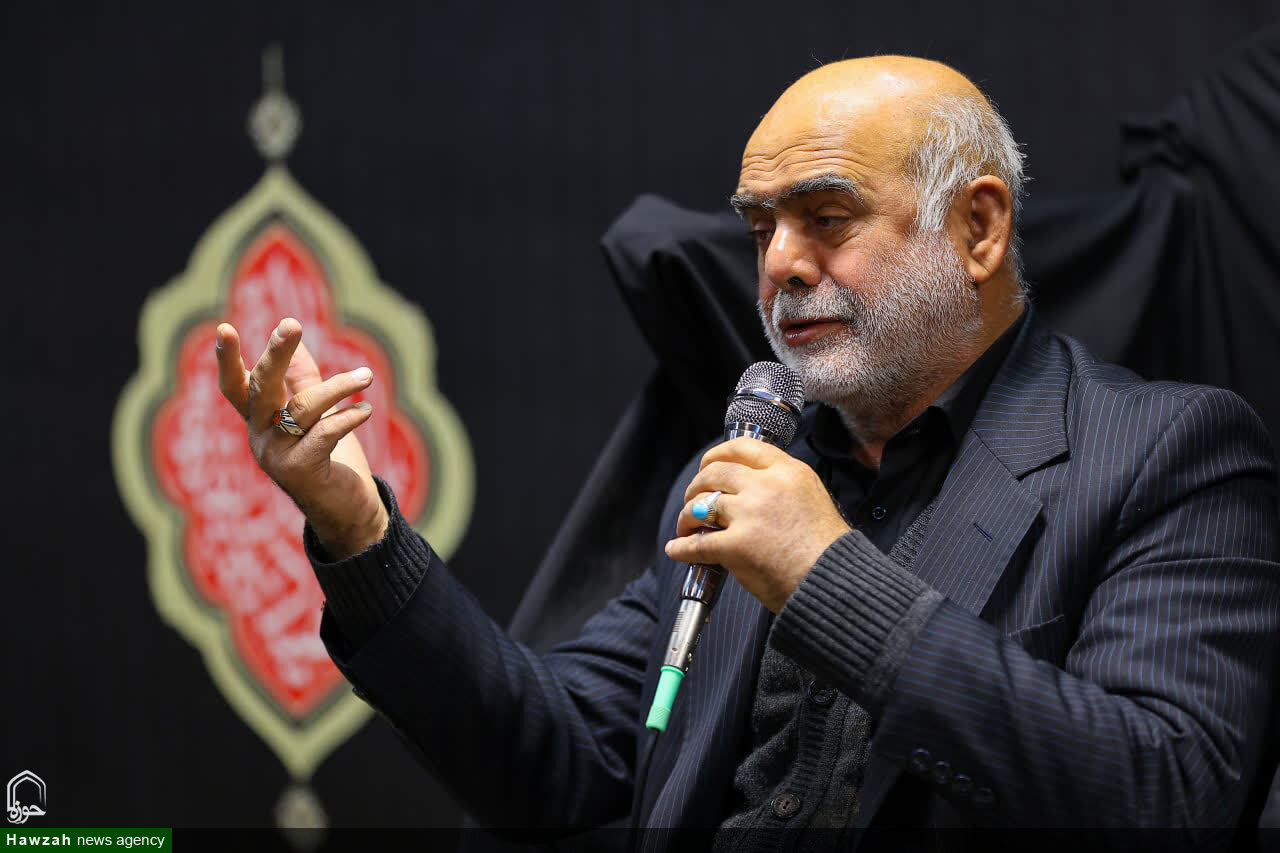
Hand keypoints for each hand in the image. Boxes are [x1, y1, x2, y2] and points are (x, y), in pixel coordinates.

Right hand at [215, 317, 387, 558]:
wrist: (346, 510)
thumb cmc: (330, 459)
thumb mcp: (314, 415)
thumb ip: (303, 382)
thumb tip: (295, 343)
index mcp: (260, 420)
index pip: (236, 386)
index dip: (227, 359)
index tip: (224, 327)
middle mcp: (261, 436)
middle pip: (262, 388)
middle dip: (276, 354)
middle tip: (290, 324)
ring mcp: (277, 456)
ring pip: (304, 408)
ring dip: (338, 387)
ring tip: (367, 376)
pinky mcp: (300, 471)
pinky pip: (325, 433)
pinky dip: (347, 418)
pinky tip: (365, 411)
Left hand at [664, 438, 850, 612]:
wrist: (834, 584)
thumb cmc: (827, 551)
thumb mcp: (812, 499)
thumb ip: (781, 487)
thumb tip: (748, 489)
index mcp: (789, 471)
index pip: (743, 447)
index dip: (717, 454)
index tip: (708, 464)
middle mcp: (767, 486)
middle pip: (716, 473)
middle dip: (697, 485)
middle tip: (692, 499)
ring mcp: (750, 515)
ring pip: (701, 504)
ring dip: (687, 516)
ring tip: (686, 526)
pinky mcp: (736, 546)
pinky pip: (697, 543)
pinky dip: (682, 547)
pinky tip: (677, 549)